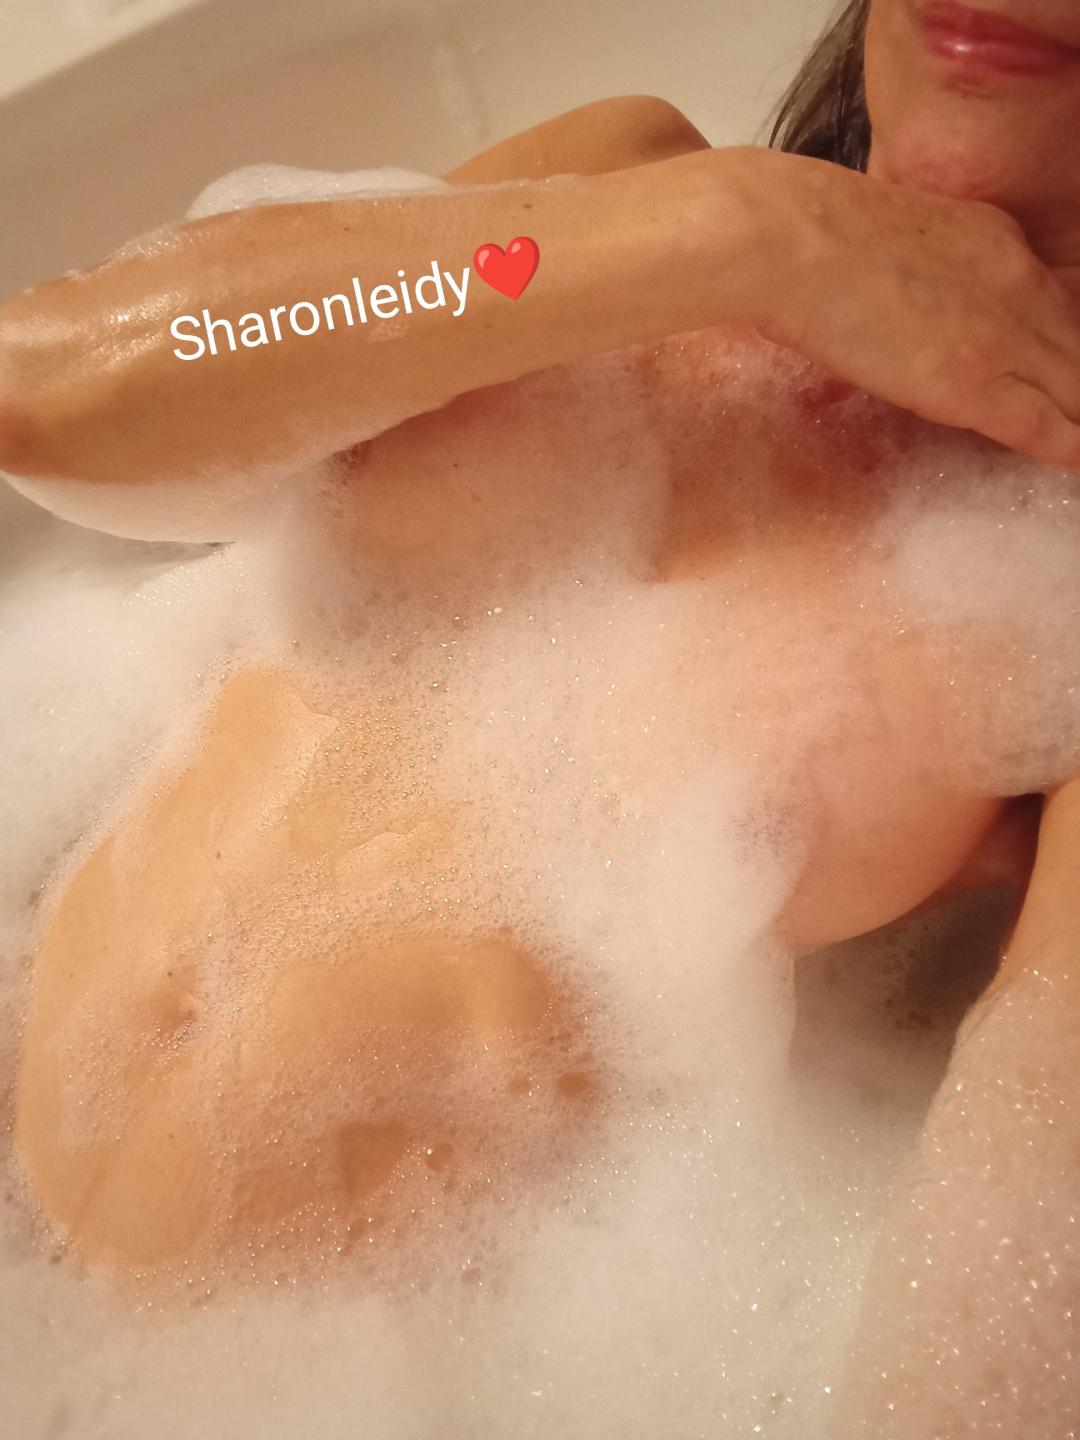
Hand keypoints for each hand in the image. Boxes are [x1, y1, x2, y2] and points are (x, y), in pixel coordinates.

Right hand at [752, 151, 1079, 469]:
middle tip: (1074, 410)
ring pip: (1078, 388)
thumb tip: (917, 308)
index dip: (1065, 349)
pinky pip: (1047, 428)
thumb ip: (929, 269)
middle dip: (1079, 383)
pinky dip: (1072, 448)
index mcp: (997, 241)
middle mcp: (1018, 284)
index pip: (1058, 306)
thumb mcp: (899, 232)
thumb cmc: (810, 233)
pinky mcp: (973, 385)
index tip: (1061, 372)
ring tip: (1079, 443)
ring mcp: (1001, 336)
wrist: (794, 240)